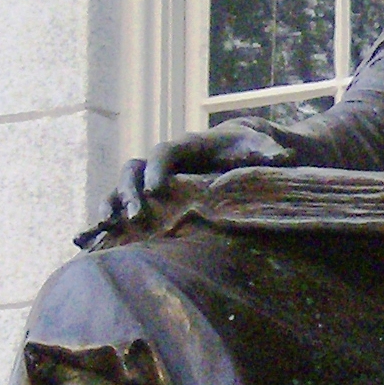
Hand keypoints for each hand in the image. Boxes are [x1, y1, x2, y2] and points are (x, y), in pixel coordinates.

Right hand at [81, 122, 294, 244]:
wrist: (245, 151)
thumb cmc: (254, 148)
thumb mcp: (264, 147)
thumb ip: (268, 152)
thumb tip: (283, 157)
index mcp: (188, 146)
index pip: (164, 152)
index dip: (157, 169)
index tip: (156, 190)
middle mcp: (166, 162)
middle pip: (135, 169)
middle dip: (130, 190)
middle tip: (135, 215)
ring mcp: (156, 179)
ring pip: (123, 186)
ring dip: (114, 204)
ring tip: (109, 226)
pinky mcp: (153, 197)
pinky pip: (125, 205)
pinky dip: (112, 217)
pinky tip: (100, 239)